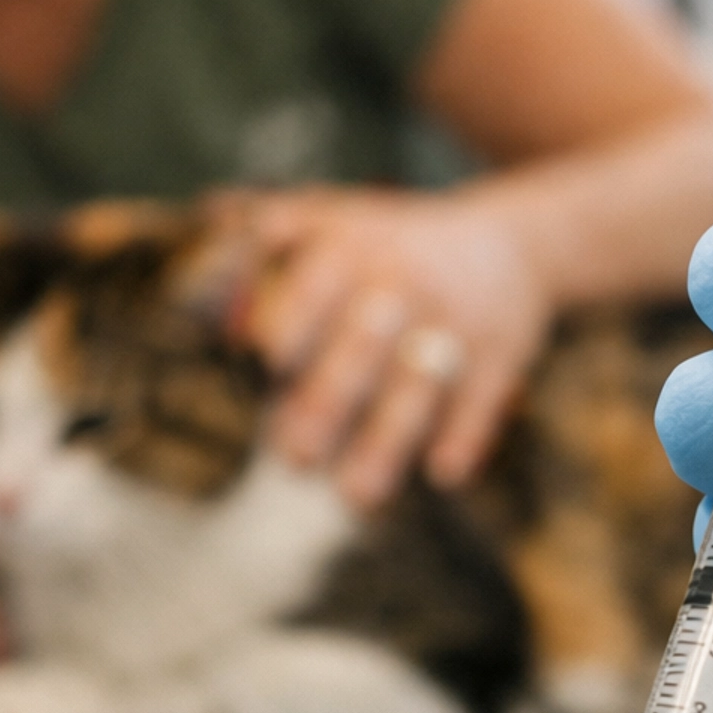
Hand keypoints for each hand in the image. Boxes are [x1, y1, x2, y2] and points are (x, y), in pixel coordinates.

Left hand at [231, 183, 553, 506]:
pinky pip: (482, 402)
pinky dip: (463, 438)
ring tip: (357, 497)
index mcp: (354, 248)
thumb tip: (199, 250)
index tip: (267, 365)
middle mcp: (406, 283)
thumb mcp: (336, 215)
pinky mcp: (504, 355)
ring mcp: (457, 321)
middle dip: (327, 406)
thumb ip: (268, 232)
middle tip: (294, 459)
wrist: (513, 240)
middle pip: (361, 349)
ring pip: (419, 387)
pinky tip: (441, 474)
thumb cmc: (396, 241)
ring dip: (388, 444)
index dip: (293, 326)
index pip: (317, 290)